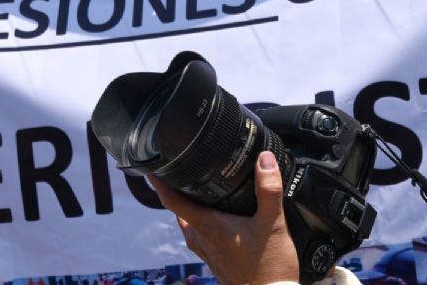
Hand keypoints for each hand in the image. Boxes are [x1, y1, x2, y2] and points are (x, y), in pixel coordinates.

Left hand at [150, 151, 299, 284]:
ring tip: (199, 193)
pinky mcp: (217, 263)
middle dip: (178, 193)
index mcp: (209, 227)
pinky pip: (200, 239)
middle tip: (180, 173)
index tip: (153, 168)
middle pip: (179, 213)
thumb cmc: (270, 267)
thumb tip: (264, 158)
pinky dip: (202, 225)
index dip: (160, 183)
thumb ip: (269, 189)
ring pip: (189, 227)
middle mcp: (202, 241)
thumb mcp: (273, 224)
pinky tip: (219, 222)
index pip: (173, 202)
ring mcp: (208, 254)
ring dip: (190, 210)